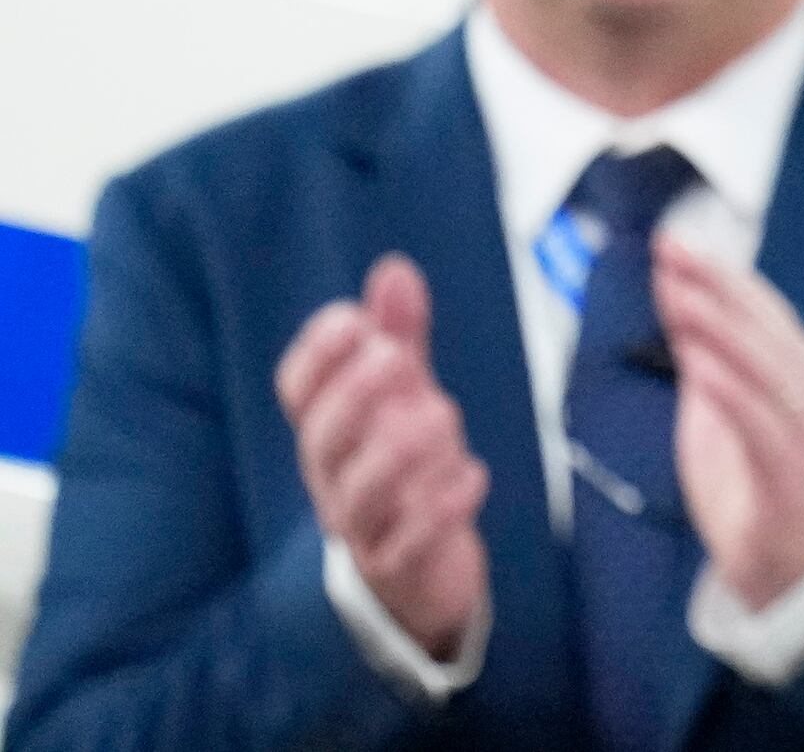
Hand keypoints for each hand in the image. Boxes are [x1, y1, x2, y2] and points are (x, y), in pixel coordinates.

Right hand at [278, 255, 487, 662]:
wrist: (421, 569)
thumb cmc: (405, 466)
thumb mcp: (406, 396)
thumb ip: (401, 337)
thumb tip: (393, 269)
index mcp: (330, 430)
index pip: (298, 392)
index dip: (318, 355)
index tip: (353, 319)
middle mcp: (335, 477)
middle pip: (321, 438)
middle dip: (353, 395)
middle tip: (392, 358)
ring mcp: (363, 526)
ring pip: (361, 493)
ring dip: (399, 450)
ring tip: (440, 417)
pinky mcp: (399, 565)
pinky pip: (408, 543)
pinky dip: (441, 509)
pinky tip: (472, 477)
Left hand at [656, 237, 803, 608]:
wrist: (781, 563)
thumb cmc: (749, 479)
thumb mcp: (715, 408)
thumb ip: (703, 355)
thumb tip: (677, 296)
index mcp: (795, 369)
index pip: (759, 307)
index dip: (718, 274)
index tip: (674, 245)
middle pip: (767, 327)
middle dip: (719, 286)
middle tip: (676, 255)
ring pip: (769, 369)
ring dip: (724, 330)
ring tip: (681, 300)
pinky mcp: (791, 478)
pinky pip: (764, 428)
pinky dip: (733, 393)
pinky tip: (700, 366)